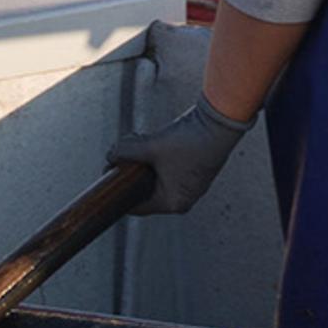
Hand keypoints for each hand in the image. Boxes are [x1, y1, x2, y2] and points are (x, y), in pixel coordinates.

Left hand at [107, 96, 253, 213]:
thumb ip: (126, 151)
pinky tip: (148, 140)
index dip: (119, 191)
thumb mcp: (152, 146)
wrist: (219, 121)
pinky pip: (166, 168)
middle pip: (144, 189)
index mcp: (174, 202)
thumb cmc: (189, 140)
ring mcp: (190, 184)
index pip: (138, 206)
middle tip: (120, 155)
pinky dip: (155, 156)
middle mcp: (184, 197)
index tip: (108, 174)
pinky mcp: (193, 169)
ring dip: (142, 159)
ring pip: (154, 176)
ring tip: (136, 141)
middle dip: (131, 170)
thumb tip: (110, 155)